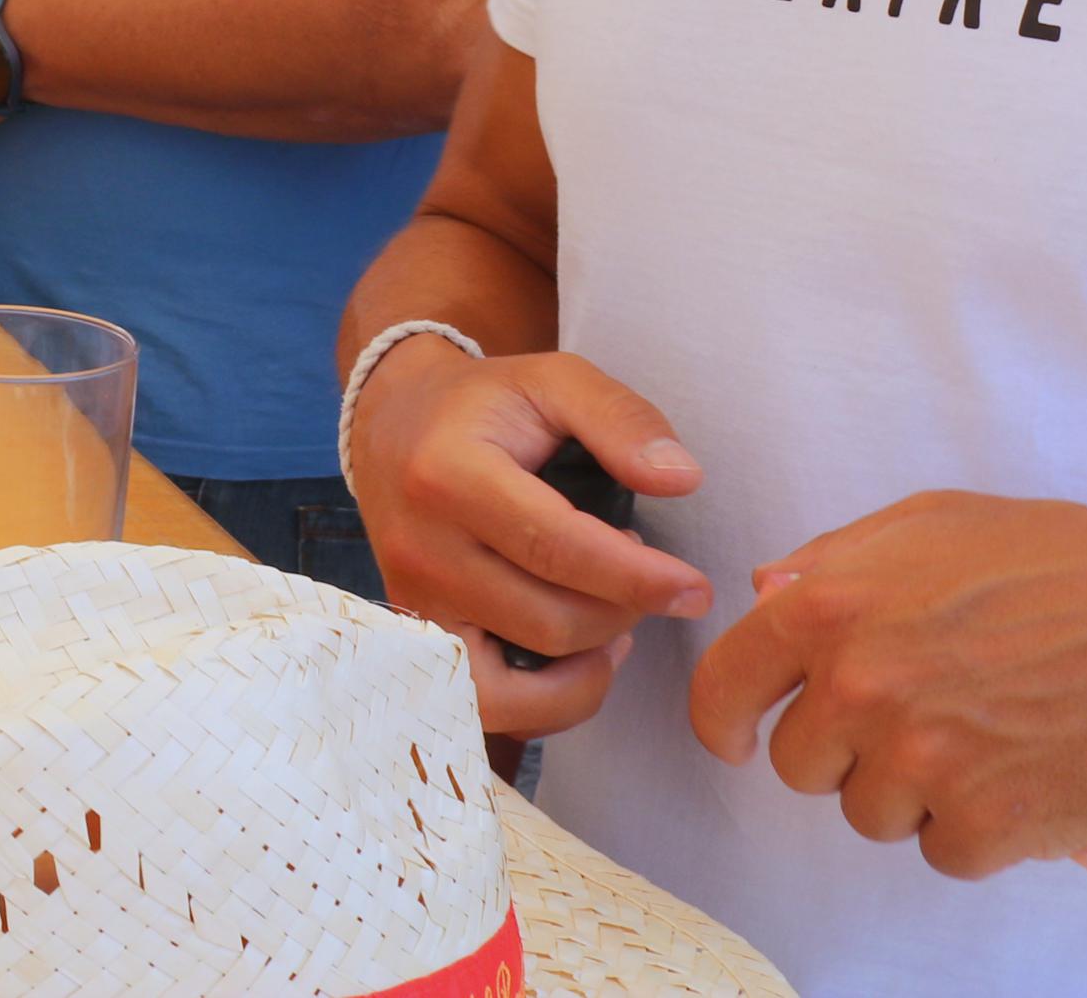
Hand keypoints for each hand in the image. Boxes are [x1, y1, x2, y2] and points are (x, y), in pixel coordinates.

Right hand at [341, 337, 712, 736]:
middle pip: (548, 622)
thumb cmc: (485, 405)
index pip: (556, 548)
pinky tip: (577, 658)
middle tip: (648, 578)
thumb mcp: (553, 380)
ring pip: (518, 683)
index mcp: (450, 475)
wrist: (391, 423)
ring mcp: (411, 602)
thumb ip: (620, 419)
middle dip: (623, 612)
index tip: (695, 588)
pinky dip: (545, 703)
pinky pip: (485, 707)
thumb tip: (683, 479)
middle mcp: (421, 548)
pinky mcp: (416, 636)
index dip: (638, 578)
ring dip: (588, 666)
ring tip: (614, 624)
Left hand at [687, 492, 1086, 877]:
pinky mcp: (985, 822)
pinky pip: (942, 852)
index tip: (738, 739)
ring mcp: (921, 760)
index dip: (725, 723)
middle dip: (844, 751)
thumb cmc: (1057, 561)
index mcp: (828, 609)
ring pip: (869, 814)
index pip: (723, 689)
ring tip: (981, 737)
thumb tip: (765, 595)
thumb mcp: (924, 524)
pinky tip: (1015, 776)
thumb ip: (829, 562)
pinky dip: (976, 829)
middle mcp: (860, 687)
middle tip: (917, 720)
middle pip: (799, 766)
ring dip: (913, 791)